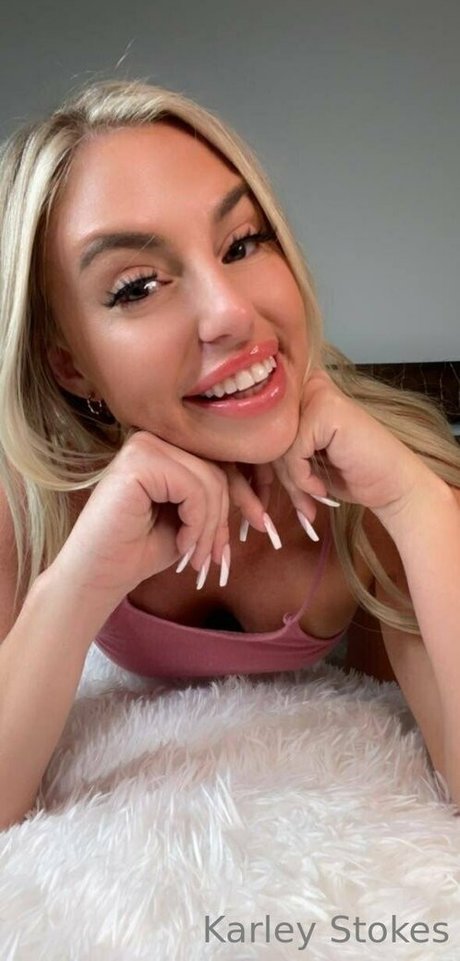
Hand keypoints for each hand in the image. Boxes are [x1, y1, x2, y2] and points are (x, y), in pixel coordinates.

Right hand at [54, 431, 269, 602]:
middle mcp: (153, 437)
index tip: (261, 525)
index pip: (220, 459)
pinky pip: (193, 488)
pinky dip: (196, 524)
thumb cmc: (142, 548)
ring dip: (209, 527)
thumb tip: (262, 492)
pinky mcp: (138, 461)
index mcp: (166, 445)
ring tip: (194, 556)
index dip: (244, 493)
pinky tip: (181, 544)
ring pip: (210, 480)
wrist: (100, 574)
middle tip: (210, 557)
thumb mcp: (192, 518)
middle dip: (222, 519)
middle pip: (218, 469)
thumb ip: (216, 495)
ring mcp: (143, 445)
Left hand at [252, 368, 429, 526]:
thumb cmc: (349, 473)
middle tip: (300, 504)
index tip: (279, 493)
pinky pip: (292, 451)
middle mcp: (309, 386)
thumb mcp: (304, 459)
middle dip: (280, 476)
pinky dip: (302, 478)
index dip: (266, 463)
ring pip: (277, 444)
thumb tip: (238, 455)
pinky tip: (321, 489)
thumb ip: (277, 447)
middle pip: (268, 434)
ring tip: (311, 499)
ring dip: (291, 481)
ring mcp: (319, 395)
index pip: (263, 424)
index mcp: (302, 392)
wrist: (392, 485)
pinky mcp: (326, 411)